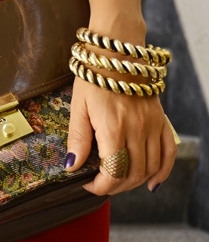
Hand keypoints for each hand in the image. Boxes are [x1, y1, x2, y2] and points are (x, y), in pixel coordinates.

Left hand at [66, 78, 176, 194]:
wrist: (119, 54)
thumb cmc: (94, 80)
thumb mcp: (78, 109)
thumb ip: (77, 140)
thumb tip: (72, 167)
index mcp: (114, 128)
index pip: (113, 173)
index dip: (100, 187)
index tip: (88, 184)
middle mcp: (138, 129)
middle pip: (133, 174)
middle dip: (115, 188)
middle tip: (100, 185)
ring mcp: (153, 126)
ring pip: (150, 168)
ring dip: (134, 183)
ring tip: (117, 183)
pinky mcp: (161, 121)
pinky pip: (169, 151)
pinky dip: (163, 171)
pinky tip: (152, 183)